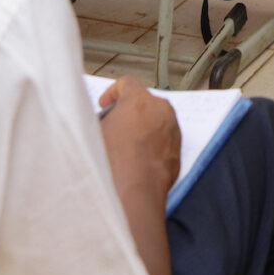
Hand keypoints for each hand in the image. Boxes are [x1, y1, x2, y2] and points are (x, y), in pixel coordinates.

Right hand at [99, 76, 180, 195]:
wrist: (135, 190)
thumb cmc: (115, 163)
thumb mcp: (95, 132)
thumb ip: (100, 118)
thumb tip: (101, 120)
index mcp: (138, 100)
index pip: (127, 83)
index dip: (113, 92)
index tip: (106, 103)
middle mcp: (160, 110)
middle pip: (143, 102)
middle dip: (128, 111)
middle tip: (114, 125)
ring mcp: (172, 128)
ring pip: (155, 120)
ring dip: (142, 126)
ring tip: (126, 145)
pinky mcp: (178, 147)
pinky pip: (163, 137)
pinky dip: (153, 141)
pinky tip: (138, 157)